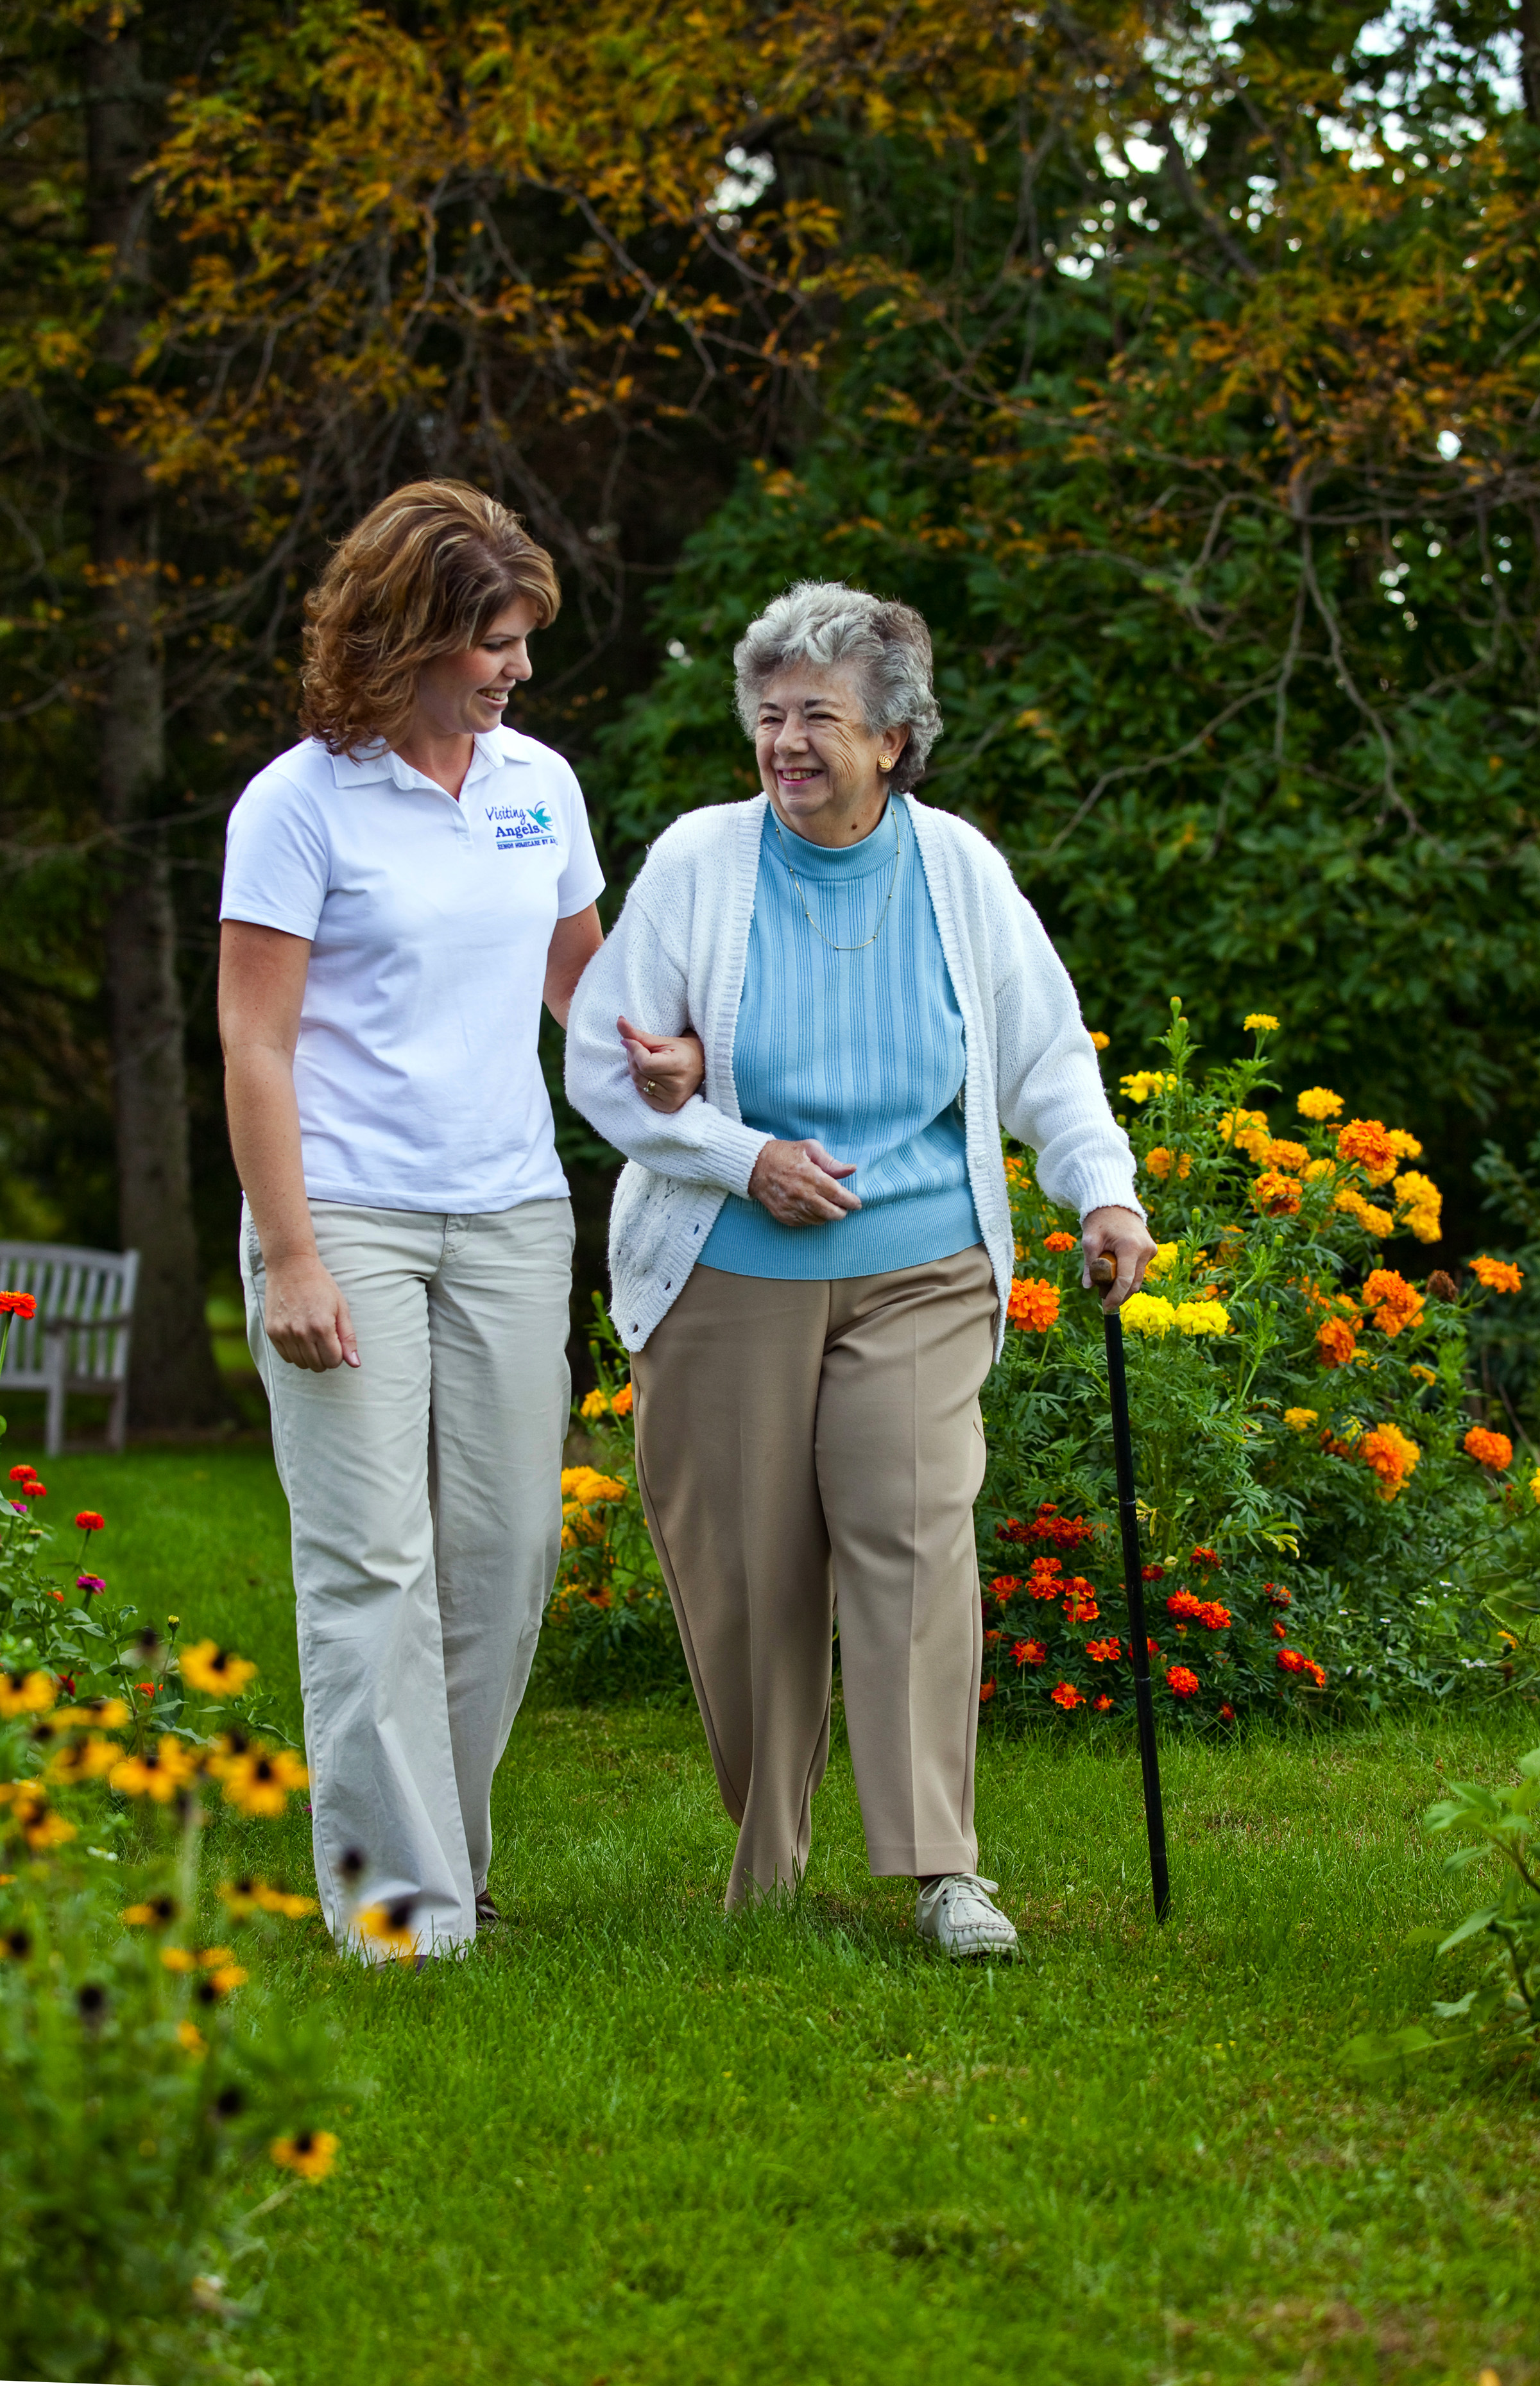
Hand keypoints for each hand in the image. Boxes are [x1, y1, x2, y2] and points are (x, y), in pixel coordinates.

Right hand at [263, 1252, 359, 1371]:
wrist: (291, 1266)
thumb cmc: (320, 1284)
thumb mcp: (341, 1307)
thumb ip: (348, 1337)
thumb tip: (355, 1363)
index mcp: (322, 1326)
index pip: (333, 1361)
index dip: (338, 1355)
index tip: (336, 1343)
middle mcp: (301, 1333)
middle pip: (317, 1365)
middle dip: (325, 1358)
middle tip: (325, 1340)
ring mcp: (284, 1333)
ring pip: (301, 1363)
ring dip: (310, 1357)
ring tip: (312, 1338)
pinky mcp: (272, 1331)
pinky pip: (286, 1357)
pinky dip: (295, 1353)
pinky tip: (299, 1338)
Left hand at [618, 1015, 706, 1113]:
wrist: (702, 1067)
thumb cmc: (683, 1050)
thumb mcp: (663, 1040)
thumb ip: (640, 1034)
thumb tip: (619, 1022)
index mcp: (679, 1066)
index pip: (645, 1063)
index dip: (634, 1050)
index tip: (630, 1041)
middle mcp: (677, 1086)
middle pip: (640, 1072)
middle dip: (633, 1058)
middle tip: (637, 1049)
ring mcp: (672, 1099)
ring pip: (638, 1083)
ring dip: (635, 1069)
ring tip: (643, 1060)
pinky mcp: (668, 1107)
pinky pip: (642, 1094)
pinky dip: (640, 1083)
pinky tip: (648, 1075)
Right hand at [747, 1138, 860, 1225]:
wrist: (754, 1166)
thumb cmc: (784, 1154)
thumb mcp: (809, 1148)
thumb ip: (831, 1162)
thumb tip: (852, 1169)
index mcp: (810, 1175)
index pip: (838, 1195)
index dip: (851, 1201)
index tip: (857, 1203)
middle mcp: (801, 1194)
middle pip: (832, 1213)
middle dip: (842, 1211)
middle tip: (844, 1206)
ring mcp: (791, 1207)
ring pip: (820, 1220)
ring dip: (827, 1214)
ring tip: (826, 1204)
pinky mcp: (784, 1216)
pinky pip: (806, 1223)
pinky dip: (813, 1217)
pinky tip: (811, 1207)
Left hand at [1081, 1205, 1156, 1312]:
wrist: (1115, 1204)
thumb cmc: (1100, 1221)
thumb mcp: (1090, 1240)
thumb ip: (1089, 1264)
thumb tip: (1088, 1286)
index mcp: (1130, 1246)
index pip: (1125, 1280)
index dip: (1115, 1297)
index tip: (1105, 1307)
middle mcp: (1145, 1250)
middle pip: (1133, 1284)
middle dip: (1118, 1295)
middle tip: (1102, 1300)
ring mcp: (1151, 1251)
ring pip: (1137, 1279)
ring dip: (1122, 1287)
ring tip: (1105, 1285)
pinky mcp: (1151, 1251)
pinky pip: (1139, 1271)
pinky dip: (1128, 1276)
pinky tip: (1115, 1274)